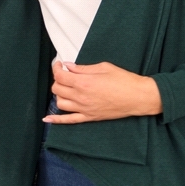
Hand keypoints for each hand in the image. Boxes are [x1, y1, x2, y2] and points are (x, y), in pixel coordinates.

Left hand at [44, 61, 162, 124]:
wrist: (137, 97)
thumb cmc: (124, 81)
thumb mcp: (103, 67)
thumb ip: (83, 68)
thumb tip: (69, 67)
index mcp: (84, 82)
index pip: (60, 76)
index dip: (56, 69)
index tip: (59, 65)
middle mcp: (81, 97)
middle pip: (57, 89)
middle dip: (58, 80)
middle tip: (65, 75)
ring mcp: (84, 109)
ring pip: (60, 103)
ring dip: (59, 94)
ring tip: (66, 88)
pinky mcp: (89, 117)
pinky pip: (69, 120)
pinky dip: (56, 120)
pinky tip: (47, 119)